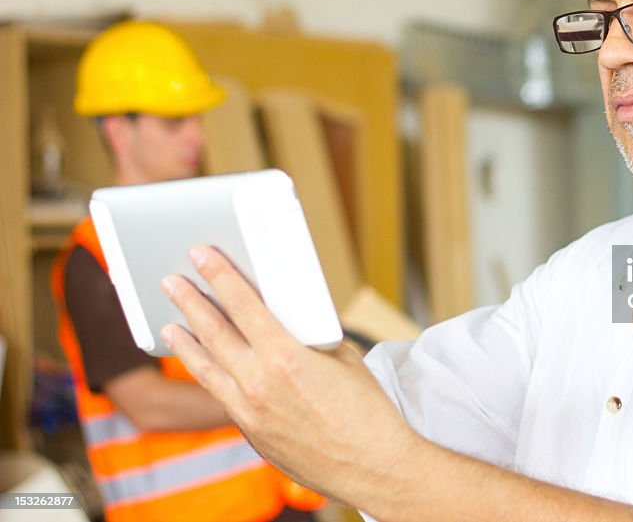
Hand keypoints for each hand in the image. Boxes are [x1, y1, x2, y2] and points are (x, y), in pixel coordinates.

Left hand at [160, 245, 420, 503]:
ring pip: (206, 368)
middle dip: (190, 302)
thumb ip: (308, 335)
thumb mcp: (343, 356)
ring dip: (186, 342)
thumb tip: (288, 316)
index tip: (202, 256)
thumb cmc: (366, 410)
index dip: (219, 276)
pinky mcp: (250, 432)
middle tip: (172, 282)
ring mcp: (250, 412)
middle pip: (214, 333)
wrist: (371, 466)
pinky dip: (206, 372)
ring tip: (171, 323)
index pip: (242, 305)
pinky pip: (220, 394)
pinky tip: (202, 362)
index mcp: (286, 357)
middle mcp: (259, 384)